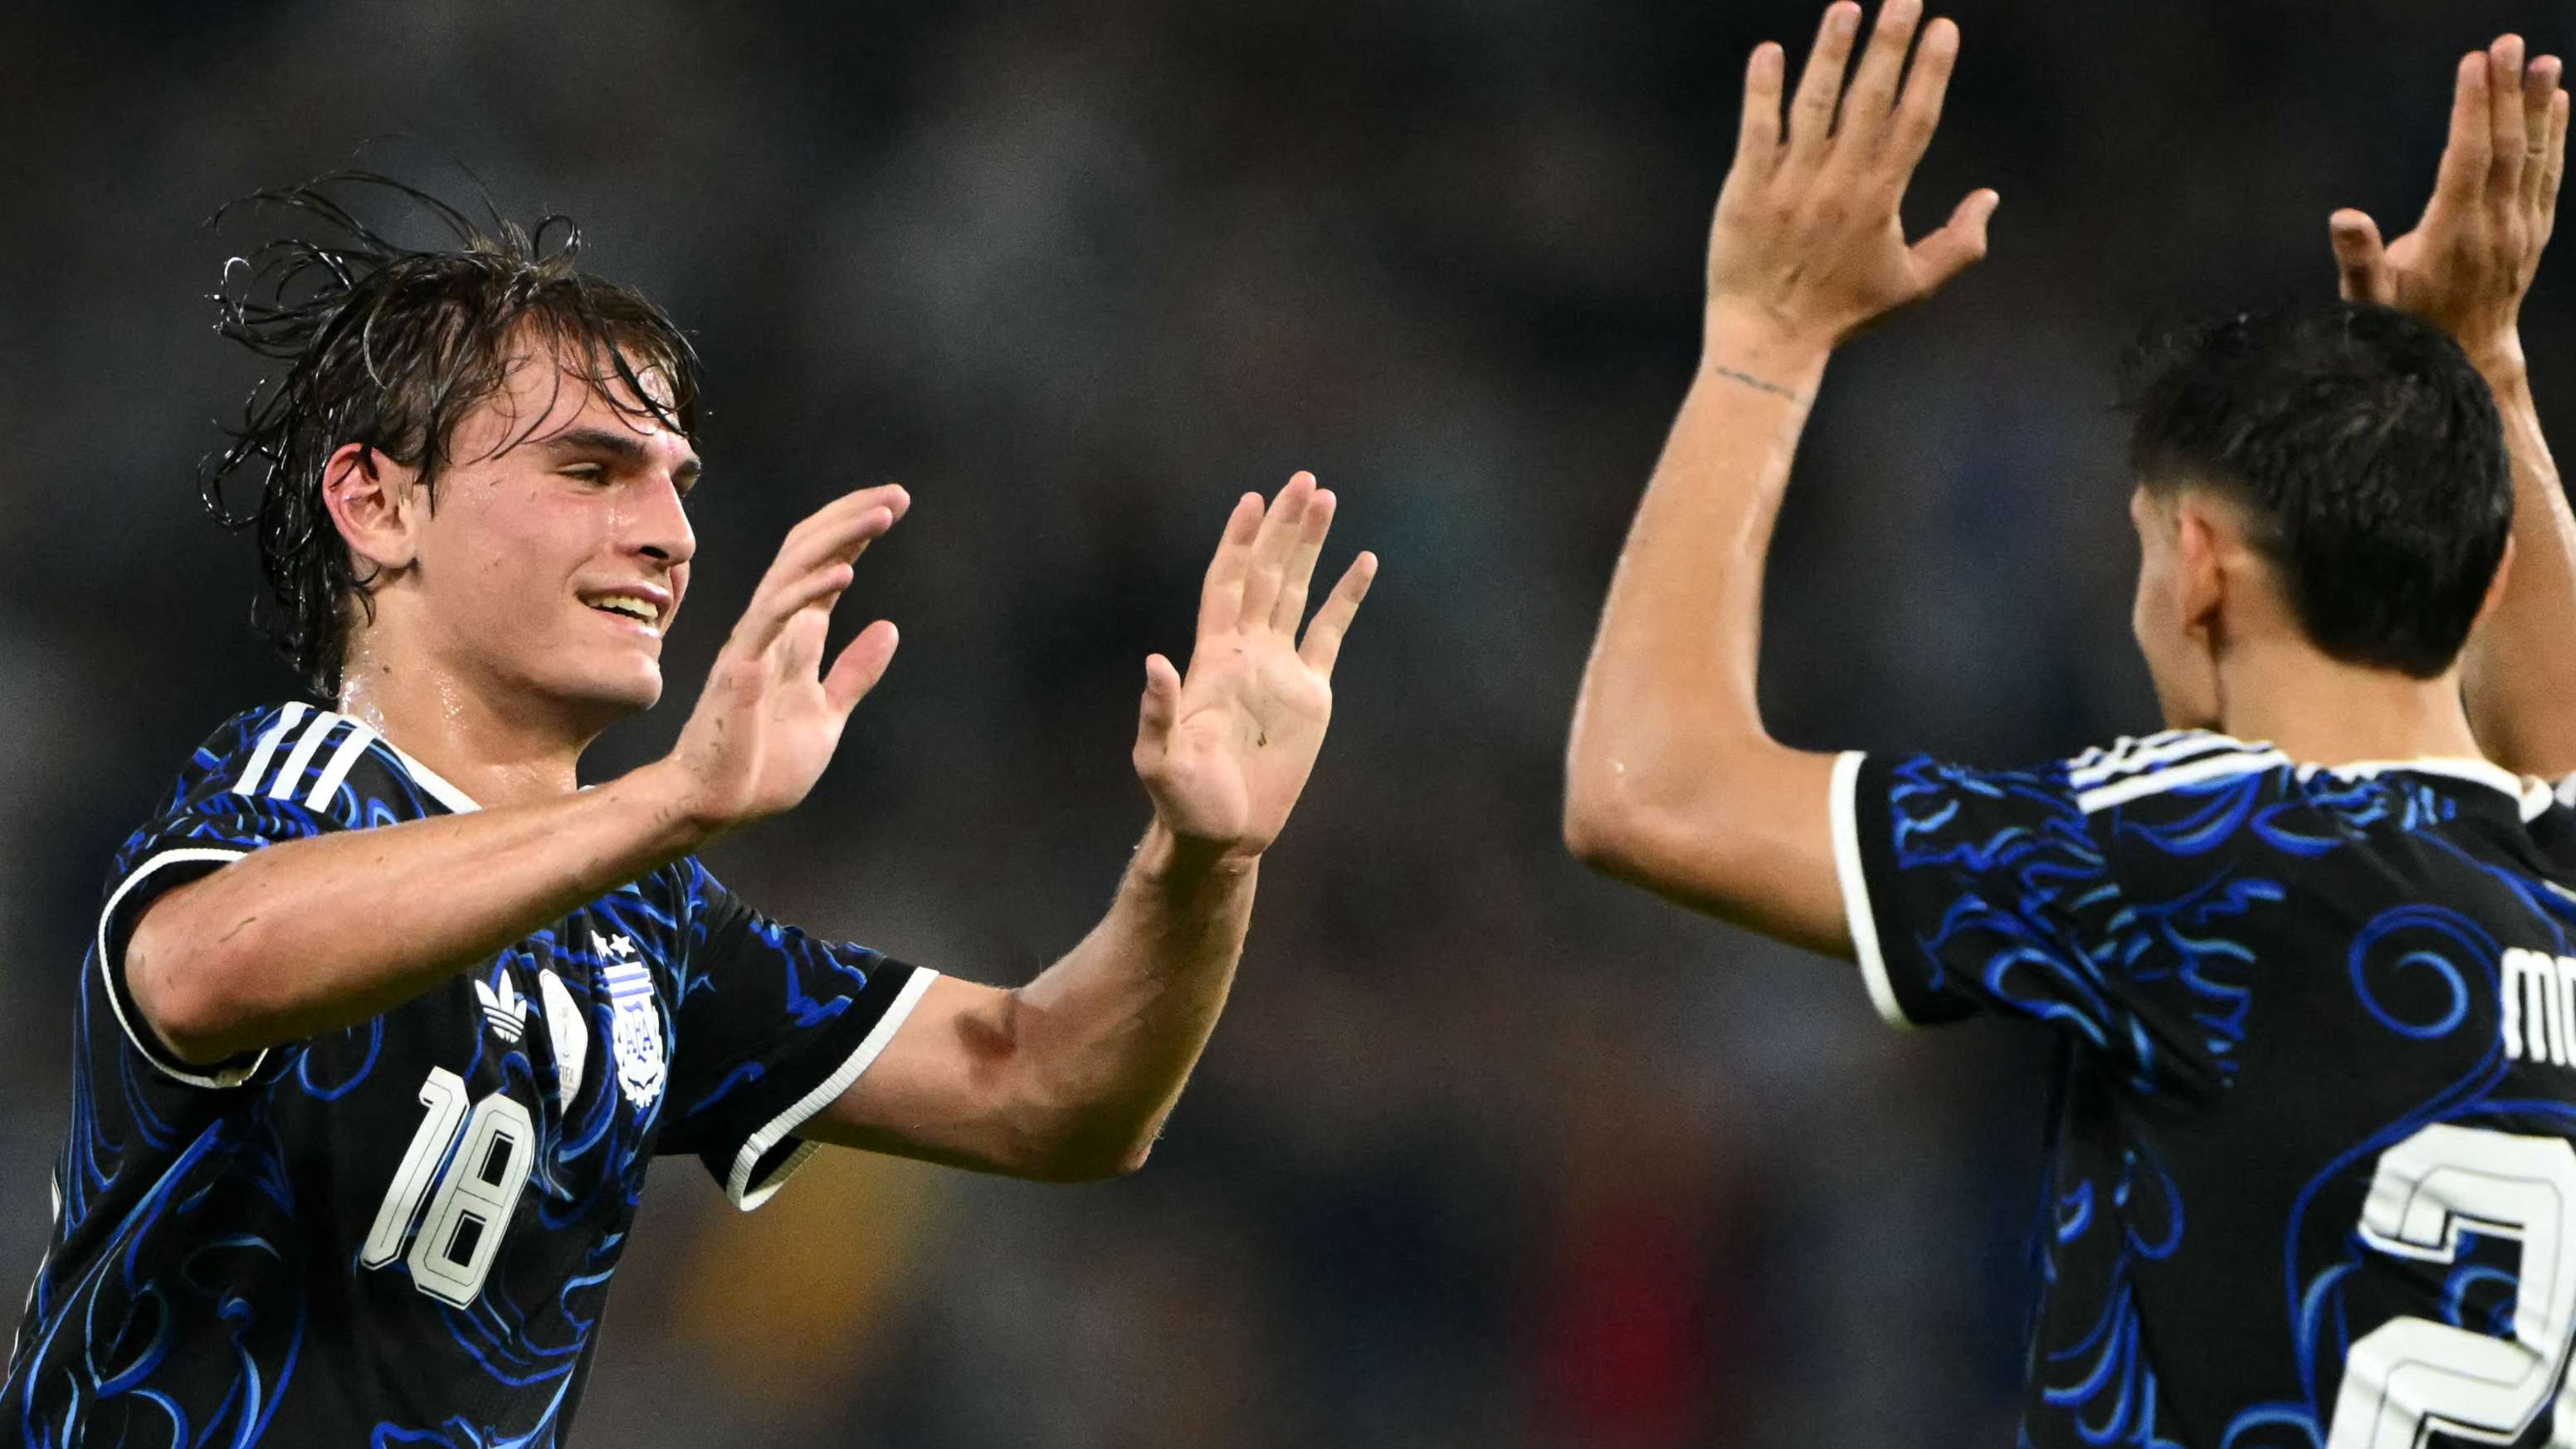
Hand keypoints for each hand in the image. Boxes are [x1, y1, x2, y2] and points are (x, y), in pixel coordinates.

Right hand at [666, 484, 908, 831]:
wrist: (719, 806)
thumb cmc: (762, 765)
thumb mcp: (827, 714)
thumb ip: (855, 672)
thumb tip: (888, 627)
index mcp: (793, 637)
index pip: (824, 567)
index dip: (854, 535)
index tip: (892, 506)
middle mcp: (772, 628)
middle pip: (808, 553)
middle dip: (851, 519)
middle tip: (896, 495)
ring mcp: (754, 643)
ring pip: (793, 571)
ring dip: (839, 540)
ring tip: (881, 515)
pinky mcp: (742, 667)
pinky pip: (774, 617)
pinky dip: (808, 591)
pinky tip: (844, 574)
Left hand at [1134, 473, 1376, 865]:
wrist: (1223, 835)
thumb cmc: (1184, 802)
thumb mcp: (1160, 762)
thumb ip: (1159, 714)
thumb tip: (1155, 664)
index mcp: (1214, 658)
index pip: (1229, 584)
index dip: (1239, 543)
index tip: (1255, 500)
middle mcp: (1248, 651)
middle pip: (1269, 573)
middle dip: (1284, 527)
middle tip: (1304, 479)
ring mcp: (1280, 669)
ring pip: (1299, 592)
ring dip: (1312, 547)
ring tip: (1327, 498)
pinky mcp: (1310, 695)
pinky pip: (1330, 634)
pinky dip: (1347, 598)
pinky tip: (1363, 562)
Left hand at [1706, 0, 1996, 349]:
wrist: (1769, 339)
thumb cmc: (1841, 314)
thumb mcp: (1912, 287)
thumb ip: (1960, 244)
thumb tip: (1991, 199)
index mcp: (1881, 198)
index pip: (1914, 121)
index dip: (1930, 72)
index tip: (1943, 28)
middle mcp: (1839, 183)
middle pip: (1871, 100)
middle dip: (1889, 44)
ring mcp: (1791, 184)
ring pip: (1815, 105)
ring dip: (1831, 52)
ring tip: (1846, 7)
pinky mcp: (1747, 190)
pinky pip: (1756, 132)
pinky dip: (1761, 92)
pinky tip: (1768, 53)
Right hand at [2331, 36, 2566, 379]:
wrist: (2466, 364)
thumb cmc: (2408, 331)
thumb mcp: (2370, 303)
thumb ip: (2358, 260)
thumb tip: (2344, 218)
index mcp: (2454, 235)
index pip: (2468, 158)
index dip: (2472, 109)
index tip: (2474, 64)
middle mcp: (2496, 227)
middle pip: (2505, 147)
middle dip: (2506, 93)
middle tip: (2508, 44)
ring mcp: (2521, 230)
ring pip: (2533, 157)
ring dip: (2538, 107)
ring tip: (2544, 63)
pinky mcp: (2533, 233)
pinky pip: (2547, 176)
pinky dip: (2554, 139)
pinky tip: (2557, 108)